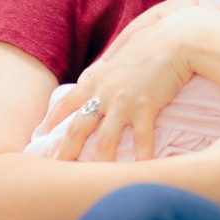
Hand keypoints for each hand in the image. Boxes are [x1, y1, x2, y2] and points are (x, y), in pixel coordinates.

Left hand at [45, 2, 204, 160]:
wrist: (176, 38)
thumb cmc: (154, 38)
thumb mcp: (124, 46)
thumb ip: (110, 60)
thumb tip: (103, 66)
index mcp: (98, 78)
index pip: (68, 101)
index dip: (54, 118)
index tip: (43, 132)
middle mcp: (105, 92)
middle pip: (79, 127)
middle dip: (66, 150)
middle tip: (57, 167)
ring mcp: (124, 102)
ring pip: (105, 139)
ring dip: (99, 162)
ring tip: (94, 181)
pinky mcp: (146, 108)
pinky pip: (141, 139)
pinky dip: (142, 157)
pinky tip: (142, 172)